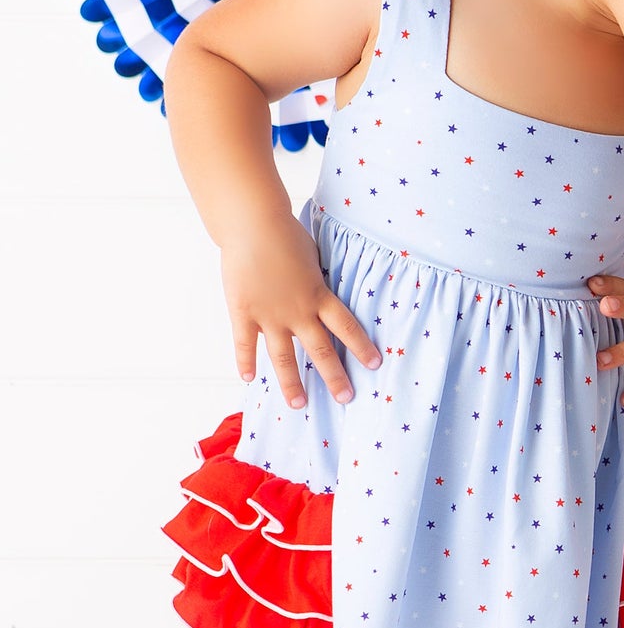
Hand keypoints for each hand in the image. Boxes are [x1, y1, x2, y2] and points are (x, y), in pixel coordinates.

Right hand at [221, 210, 381, 408]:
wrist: (252, 223)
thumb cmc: (284, 233)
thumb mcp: (312, 257)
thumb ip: (317, 280)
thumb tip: (324, 291)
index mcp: (318, 295)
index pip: (347, 326)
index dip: (361, 346)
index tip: (374, 365)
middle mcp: (298, 311)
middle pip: (321, 350)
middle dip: (334, 376)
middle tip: (346, 398)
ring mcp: (270, 315)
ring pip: (284, 356)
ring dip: (292, 382)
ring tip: (298, 404)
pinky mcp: (244, 312)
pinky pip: (246, 344)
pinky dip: (245, 361)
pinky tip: (248, 379)